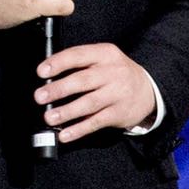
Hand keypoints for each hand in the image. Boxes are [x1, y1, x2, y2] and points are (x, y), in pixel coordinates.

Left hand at [34, 43, 155, 142]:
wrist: (149, 90)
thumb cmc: (116, 73)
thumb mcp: (104, 59)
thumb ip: (81, 63)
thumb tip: (48, 76)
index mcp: (105, 54)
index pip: (78, 55)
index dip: (58, 63)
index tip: (41, 72)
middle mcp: (113, 72)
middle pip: (82, 81)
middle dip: (58, 89)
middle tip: (39, 97)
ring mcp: (117, 94)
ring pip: (89, 103)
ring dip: (66, 112)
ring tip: (49, 117)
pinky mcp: (119, 113)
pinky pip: (96, 122)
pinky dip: (79, 129)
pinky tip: (65, 134)